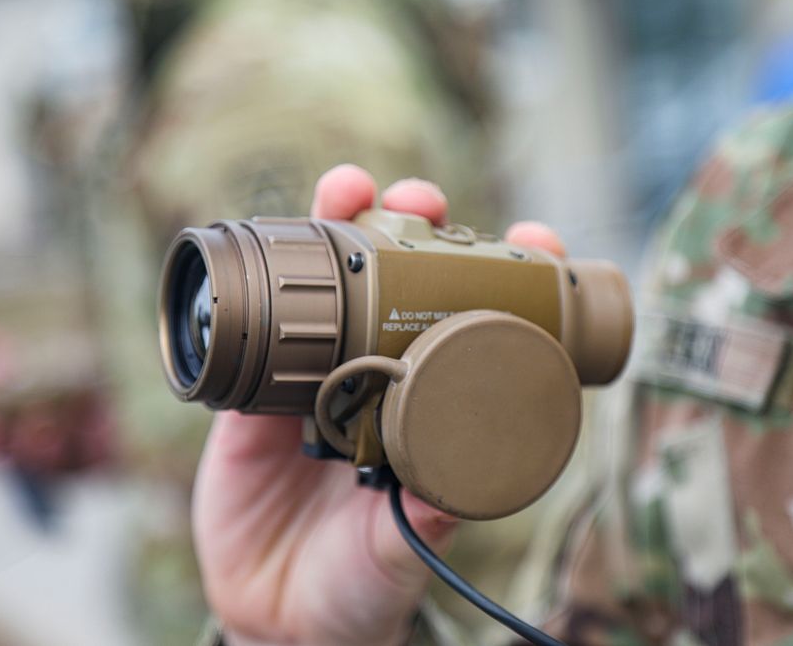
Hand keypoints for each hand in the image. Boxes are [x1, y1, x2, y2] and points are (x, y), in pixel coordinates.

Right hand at [192, 165, 565, 645]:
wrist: (275, 614)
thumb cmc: (358, 583)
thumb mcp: (396, 555)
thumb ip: (420, 525)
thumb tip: (444, 498)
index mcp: (431, 410)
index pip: (481, 329)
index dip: (509, 279)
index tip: (536, 239)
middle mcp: (380, 381)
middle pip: (404, 285)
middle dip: (418, 228)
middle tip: (424, 200)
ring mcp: (318, 380)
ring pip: (333, 287)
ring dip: (341, 226)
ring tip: (350, 190)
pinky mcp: (255, 396)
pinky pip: (258, 329)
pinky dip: (263, 281)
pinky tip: (270, 241)